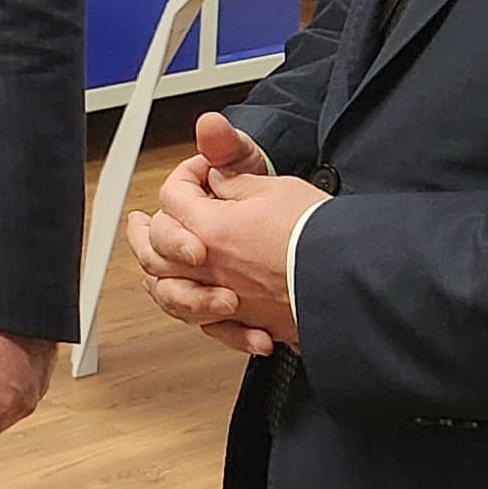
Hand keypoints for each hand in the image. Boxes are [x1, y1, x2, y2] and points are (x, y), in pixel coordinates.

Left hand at [129, 113, 312, 355]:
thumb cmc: (316, 233)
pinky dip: (198, 317)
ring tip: (149, 269)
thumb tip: (215, 161)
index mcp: (209, 228)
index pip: (173, 196)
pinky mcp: (246, 322)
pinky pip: (207, 326)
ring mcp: (223, 298)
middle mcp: (208, 267)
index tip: (204, 171)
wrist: (349, 275)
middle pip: (154, 248)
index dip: (187, 175)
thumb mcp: (274, 186)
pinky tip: (195, 308)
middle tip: (138, 222)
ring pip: (168, 291)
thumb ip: (233, 175)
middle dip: (142, 230)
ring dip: (155, 277)